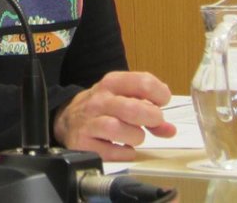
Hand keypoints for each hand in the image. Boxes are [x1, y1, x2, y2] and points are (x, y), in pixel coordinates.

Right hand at [52, 71, 175, 160]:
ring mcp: (89, 121)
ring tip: (135, 136)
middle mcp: (99, 100)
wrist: (67, 119)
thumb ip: (149, 110)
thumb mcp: (122, 98)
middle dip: (152, 118)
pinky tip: (123, 148)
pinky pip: (111, 152)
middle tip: (154, 122)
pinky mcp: (83, 142)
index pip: (142, 82)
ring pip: (118, 128)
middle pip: (132, 108)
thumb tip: (169, 129)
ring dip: (135, 136)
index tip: (162, 103)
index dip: (160, 94)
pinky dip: (123, 153)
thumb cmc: (102, 108)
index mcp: (112, 83)